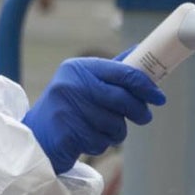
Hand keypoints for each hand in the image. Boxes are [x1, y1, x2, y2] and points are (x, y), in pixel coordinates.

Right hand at [23, 57, 164, 174]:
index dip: (146, 86)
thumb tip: (140, 50)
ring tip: (102, 129)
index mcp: (78, 68)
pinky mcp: (66, 134)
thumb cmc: (66, 109)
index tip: (159, 97)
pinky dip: (100, 145)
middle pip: (122, 99)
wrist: (34, 138)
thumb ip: (110, 71)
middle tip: (144, 117)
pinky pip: (101, 143)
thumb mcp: (82, 83)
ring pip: (114, 124)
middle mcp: (71, 85)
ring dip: (116, 132)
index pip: (123, 73)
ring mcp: (67, 110)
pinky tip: (87, 139)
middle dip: (139, 111)